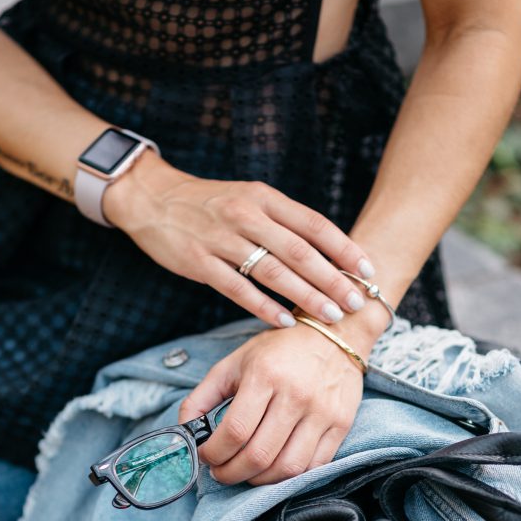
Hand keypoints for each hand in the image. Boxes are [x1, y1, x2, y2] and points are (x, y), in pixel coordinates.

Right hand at [103, 149, 374, 328]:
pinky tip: (283, 322)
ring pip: (272, 270)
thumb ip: (282, 223)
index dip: (343, 248)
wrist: (152, 198)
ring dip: (304, 295)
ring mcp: (221, 238)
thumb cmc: (208, 205)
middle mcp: (246, 215)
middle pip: (299, 250)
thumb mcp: (248, 200)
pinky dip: (263, 306)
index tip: (367, 271)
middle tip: (356, 302)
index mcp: (263, 198)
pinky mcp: (199, 261)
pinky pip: (237, 288)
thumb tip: (327, 253)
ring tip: (329, 316)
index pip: (313, 224)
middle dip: (332, 278)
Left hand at [177, 323, 369, 486]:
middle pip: (258, 456)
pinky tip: (274, 468)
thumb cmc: (279, 350)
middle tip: (221, 472)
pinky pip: (314, 466)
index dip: (214, 454)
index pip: (235, 431)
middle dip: (231, 474)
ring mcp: (322, 412)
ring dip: (259, 481)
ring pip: (287, 468)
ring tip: (246, 473)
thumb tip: (183, 431)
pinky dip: (289, 477)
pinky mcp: (341, 424)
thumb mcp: (234, 363)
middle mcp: (295, 395)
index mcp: (264, 376)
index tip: (206, 457)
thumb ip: (203, 396)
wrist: (335, 334)